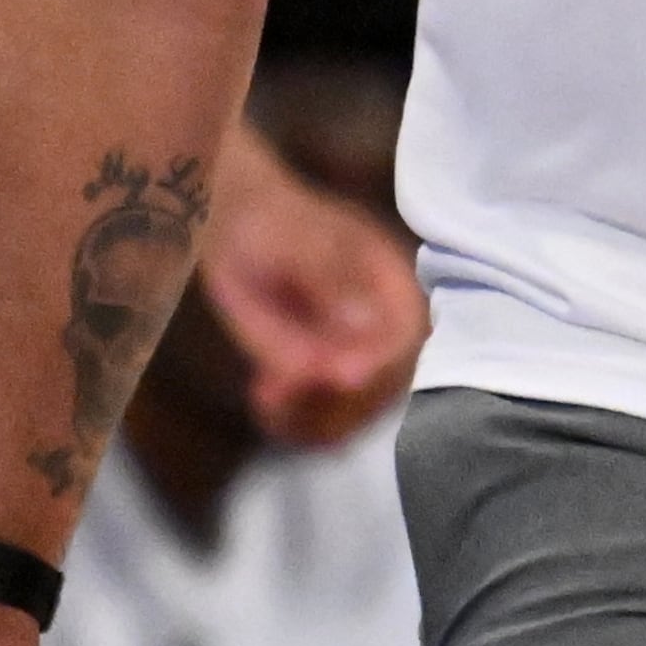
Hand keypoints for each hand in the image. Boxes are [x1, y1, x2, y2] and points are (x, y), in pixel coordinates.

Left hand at [198, 152, 425, 446]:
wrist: (240, 224)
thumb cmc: (270, 222)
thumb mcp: (297, 241)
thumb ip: (330, 282)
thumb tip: (363, 325)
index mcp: (392, 284)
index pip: (406, 338)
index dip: (377, 365)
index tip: (333, 375)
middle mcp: (384, 326)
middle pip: (383, 388)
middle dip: (333, 402)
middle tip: (276, 389)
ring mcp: (357, 356)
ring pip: (352, 415)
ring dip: (310, 418)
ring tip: (264, 394)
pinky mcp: (326, 378)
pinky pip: (323, 421)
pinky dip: (295, 423)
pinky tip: (262, 397)